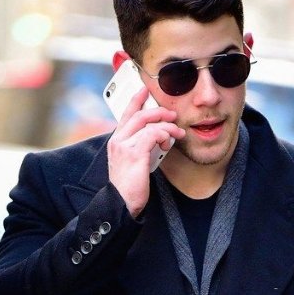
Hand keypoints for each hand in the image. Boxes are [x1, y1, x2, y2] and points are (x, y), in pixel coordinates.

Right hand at [107, 87, 183, 217]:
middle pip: (139, 114)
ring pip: (148, 123)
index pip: (126, 114)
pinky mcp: (135, 153)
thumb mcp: (133, 164)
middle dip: (158, 111)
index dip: (135, 100)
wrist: (121, 204)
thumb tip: (157, 140)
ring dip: (166, 126)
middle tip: (172, 115)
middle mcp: (117, 140)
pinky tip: (168, 143)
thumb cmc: (129, 188)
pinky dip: (164, 135)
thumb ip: (141, 149)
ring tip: (177, 133)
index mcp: (116, 142)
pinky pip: (153, 134)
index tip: (144, 90)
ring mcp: (124, 146)